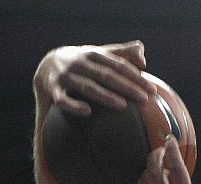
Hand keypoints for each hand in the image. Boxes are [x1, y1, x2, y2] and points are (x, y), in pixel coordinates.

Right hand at [34, 40, 155, 116]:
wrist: (48, 66)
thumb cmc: (85, 63)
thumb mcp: (102, 55)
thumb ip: (123, 54)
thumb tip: (143, 57)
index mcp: (94, 54)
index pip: (119, 65)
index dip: (136, 77)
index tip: (152, 90)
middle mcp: (79, 63)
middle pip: (106, 76)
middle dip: (127, 87)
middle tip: (145, 99)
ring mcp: (65, 76)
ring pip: (87, 87)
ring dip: (105, 96)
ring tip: (123, 106)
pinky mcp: (53, 90)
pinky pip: (63, 100)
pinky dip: (74, 106)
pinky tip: (88, 112)